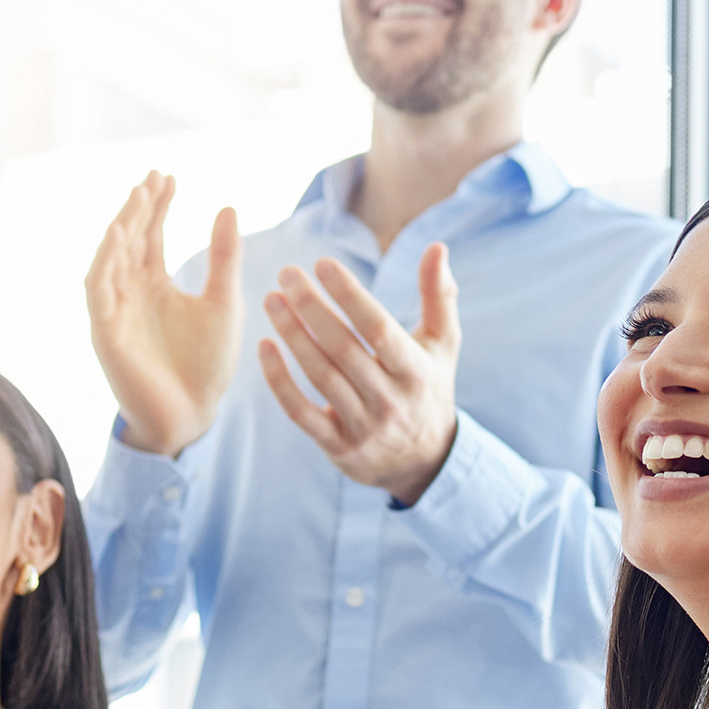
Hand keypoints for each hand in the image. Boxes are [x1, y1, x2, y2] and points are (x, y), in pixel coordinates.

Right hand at [86, 172, 242, 457]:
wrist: (195, 415)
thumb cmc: (208, 365)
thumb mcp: (223, 303)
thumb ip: (224, 258)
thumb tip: (228, 207)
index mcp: (156, 285)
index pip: (152, 235)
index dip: (158, 205)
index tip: (169, 176)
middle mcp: (131, 293)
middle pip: (128, 240)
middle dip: (138, 208)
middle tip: (152, 177)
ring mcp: (115, 311)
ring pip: (110, 259)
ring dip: (121, 228)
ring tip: (137, 198)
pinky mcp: (106, 332)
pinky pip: (98, 291)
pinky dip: (105, 262)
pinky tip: (117, 236)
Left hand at [259, 244, 462, 504]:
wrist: (425, 462)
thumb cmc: (428, 388)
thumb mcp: (443, 344)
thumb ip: (439, 295)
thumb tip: (437, 247)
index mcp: (415, 371)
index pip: (378, 328)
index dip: (349, 294)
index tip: (322, 263)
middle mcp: (390, 400)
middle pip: (342, 348)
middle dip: (310, 307)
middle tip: (285, 274)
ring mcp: (363, 427)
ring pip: (320, 375)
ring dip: (291, 335)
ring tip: (271, 299)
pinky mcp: (338, 447)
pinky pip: (301, 412)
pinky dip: (279, 381)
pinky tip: (264, 347)